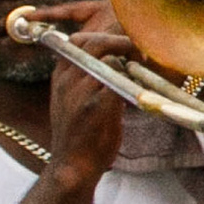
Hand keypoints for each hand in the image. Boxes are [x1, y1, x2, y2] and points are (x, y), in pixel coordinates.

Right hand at [16, 0, 135, 176]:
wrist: (72, 164)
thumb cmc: (79, 135)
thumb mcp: (73, 101)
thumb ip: (87, 81)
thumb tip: (115, 65)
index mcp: (61, 76)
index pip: (79, 41)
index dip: (104, 38)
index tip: (124, 47)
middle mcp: (68, 79)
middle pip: (95, 43)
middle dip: (122, 42)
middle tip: (140, 53)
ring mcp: (81, 91)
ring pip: (110, 59)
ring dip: (131, 61)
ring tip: (142, 70)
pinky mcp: (98, 106)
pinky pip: (119, 81)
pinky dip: (133, 81)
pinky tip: (140, 90)